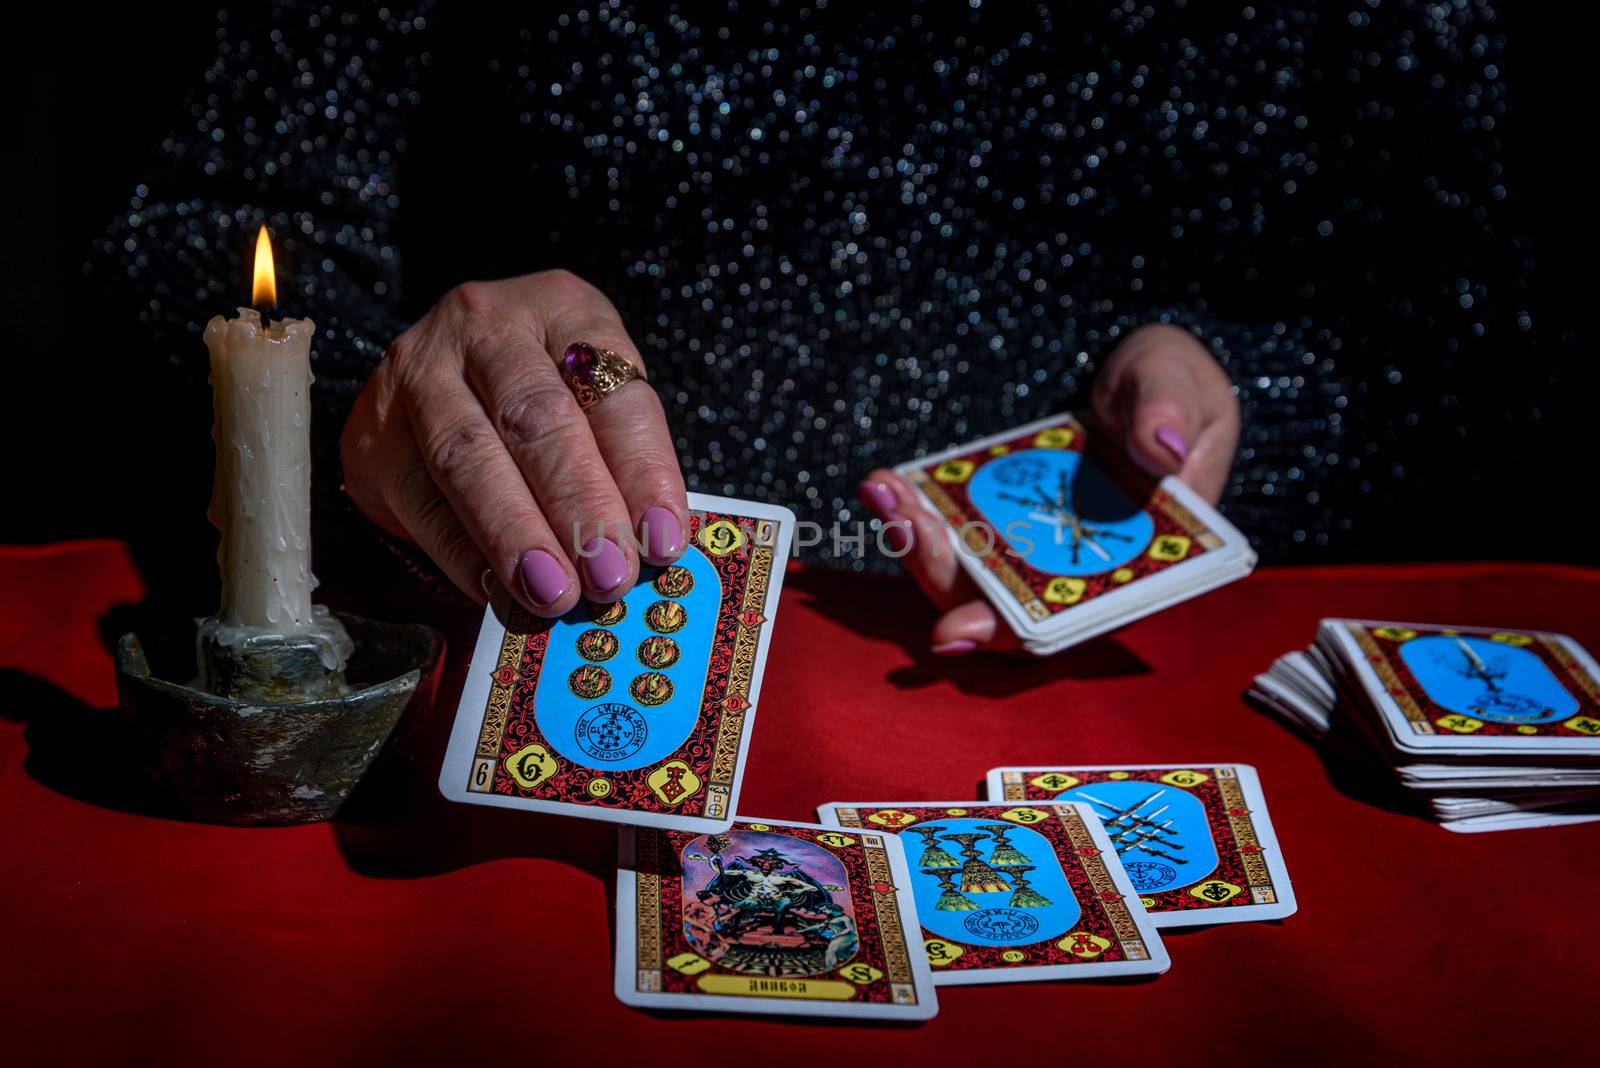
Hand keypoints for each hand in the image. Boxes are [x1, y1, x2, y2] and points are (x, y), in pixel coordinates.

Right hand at [341, 270, 688, 615]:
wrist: (432, 375)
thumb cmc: (537, 390)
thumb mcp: (590, 396)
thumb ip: (618, 463)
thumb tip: (648, 552)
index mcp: (564, 311)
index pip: (614, 394)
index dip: (642, 471)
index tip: (661, 539)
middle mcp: (488, 327)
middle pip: (538, 419)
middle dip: (579, 505)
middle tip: (609, 573)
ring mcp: (420, 372)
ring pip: (469, 457)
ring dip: (517, 535)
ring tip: (554, 591)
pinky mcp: (375, 430)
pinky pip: (422, 500)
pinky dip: (464, 552)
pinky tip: (498, 588)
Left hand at [859, 323, 1239, 653]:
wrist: (1146, 380)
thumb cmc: (1176, 390)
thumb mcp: (1182, 386)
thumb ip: (1172, 411)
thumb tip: (1161, 448)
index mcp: (1139, 566)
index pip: (1071, 621)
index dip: (1012, 631)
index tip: (954, 632)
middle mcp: (1079, 573)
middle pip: (998, 606)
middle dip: (941, 574)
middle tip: (907, 521)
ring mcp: (1035, 552)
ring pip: (965, 576)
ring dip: (916, 543)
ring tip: (884, 491)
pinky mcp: (1004, 524)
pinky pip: (952, 535)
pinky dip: (914, 513)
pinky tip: (884, 482)